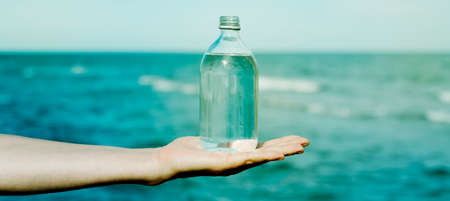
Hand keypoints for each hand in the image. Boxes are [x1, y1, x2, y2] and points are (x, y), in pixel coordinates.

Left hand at [154, 135, 308, 183]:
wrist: (169, 160)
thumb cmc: (186, 150)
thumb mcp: (209, 138)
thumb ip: (219, 133)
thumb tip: (224, 115)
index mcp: (236, 155)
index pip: (264, 148)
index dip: (282, 143)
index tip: (297, 138)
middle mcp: (237, 162)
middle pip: (268, 153)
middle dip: (288, 147)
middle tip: (307, 142)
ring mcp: (232, 165)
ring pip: (263, 157)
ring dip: (282, 152)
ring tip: (300, 148)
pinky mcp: (224, 164)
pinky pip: (248, 160)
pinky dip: (264, 157)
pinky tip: (278, 155)